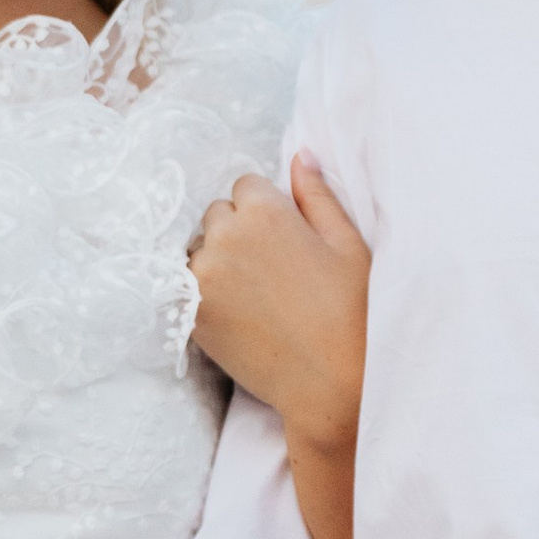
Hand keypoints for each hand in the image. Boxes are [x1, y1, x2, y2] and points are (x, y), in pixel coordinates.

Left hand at [191, 159, 369, 450]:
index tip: (285, 241)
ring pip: (199, 250)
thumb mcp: (345, 242)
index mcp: (265, 210)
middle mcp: (225, 236)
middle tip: (271, 270)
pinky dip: (205, 294)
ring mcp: (203, 276)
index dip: (266, 211)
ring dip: (218, 262)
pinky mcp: (191, 313)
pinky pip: (187, 287)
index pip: (245, 186)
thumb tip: (301, 154)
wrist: (331, 383)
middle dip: (238, 232)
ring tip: (255, 295)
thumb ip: (316, 194)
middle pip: (217, 215)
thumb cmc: (351, 311)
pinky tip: (239, 314)